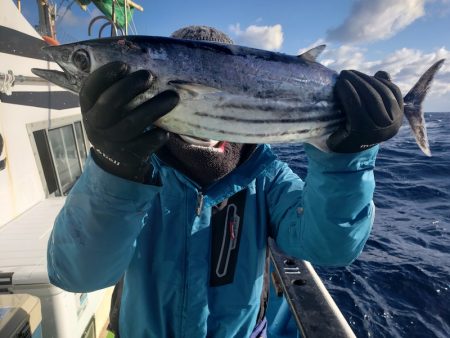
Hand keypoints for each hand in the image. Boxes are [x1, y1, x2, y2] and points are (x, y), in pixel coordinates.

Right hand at [80, 61, 178, 181]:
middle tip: (149, 76)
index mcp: (89, 108)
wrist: (116, 160)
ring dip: (154, 108)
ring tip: (173, 97)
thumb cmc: (115, 121)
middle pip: (110, 104)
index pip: (90, 89)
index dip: (105, 75)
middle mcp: (96, 125)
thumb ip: (115, 89)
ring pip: (132, 124)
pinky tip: (165, 130)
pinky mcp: (128, 155)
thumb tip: (140, 59)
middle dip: (130, 86)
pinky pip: (145, 144)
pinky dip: (157, 136)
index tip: (124, 64)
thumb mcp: (107, 107)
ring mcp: (111, 142)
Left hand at [327, 70, 403, 152]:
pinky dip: (348, 93)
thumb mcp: (369, 111)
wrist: (338, 151)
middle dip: (363, 79)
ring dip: (355, 83)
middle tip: (347, 72)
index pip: (392, 92)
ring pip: (369, 98)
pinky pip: (356, 107)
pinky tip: (340, 86)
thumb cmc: (352, 127)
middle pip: (380, 94)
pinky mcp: (361, 132)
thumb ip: (378, 93)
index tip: (360, 74)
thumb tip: (382, 73)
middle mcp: (391, 126)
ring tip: (343, 76)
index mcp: (397, 119)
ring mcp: (377, 130)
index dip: (377, 80)